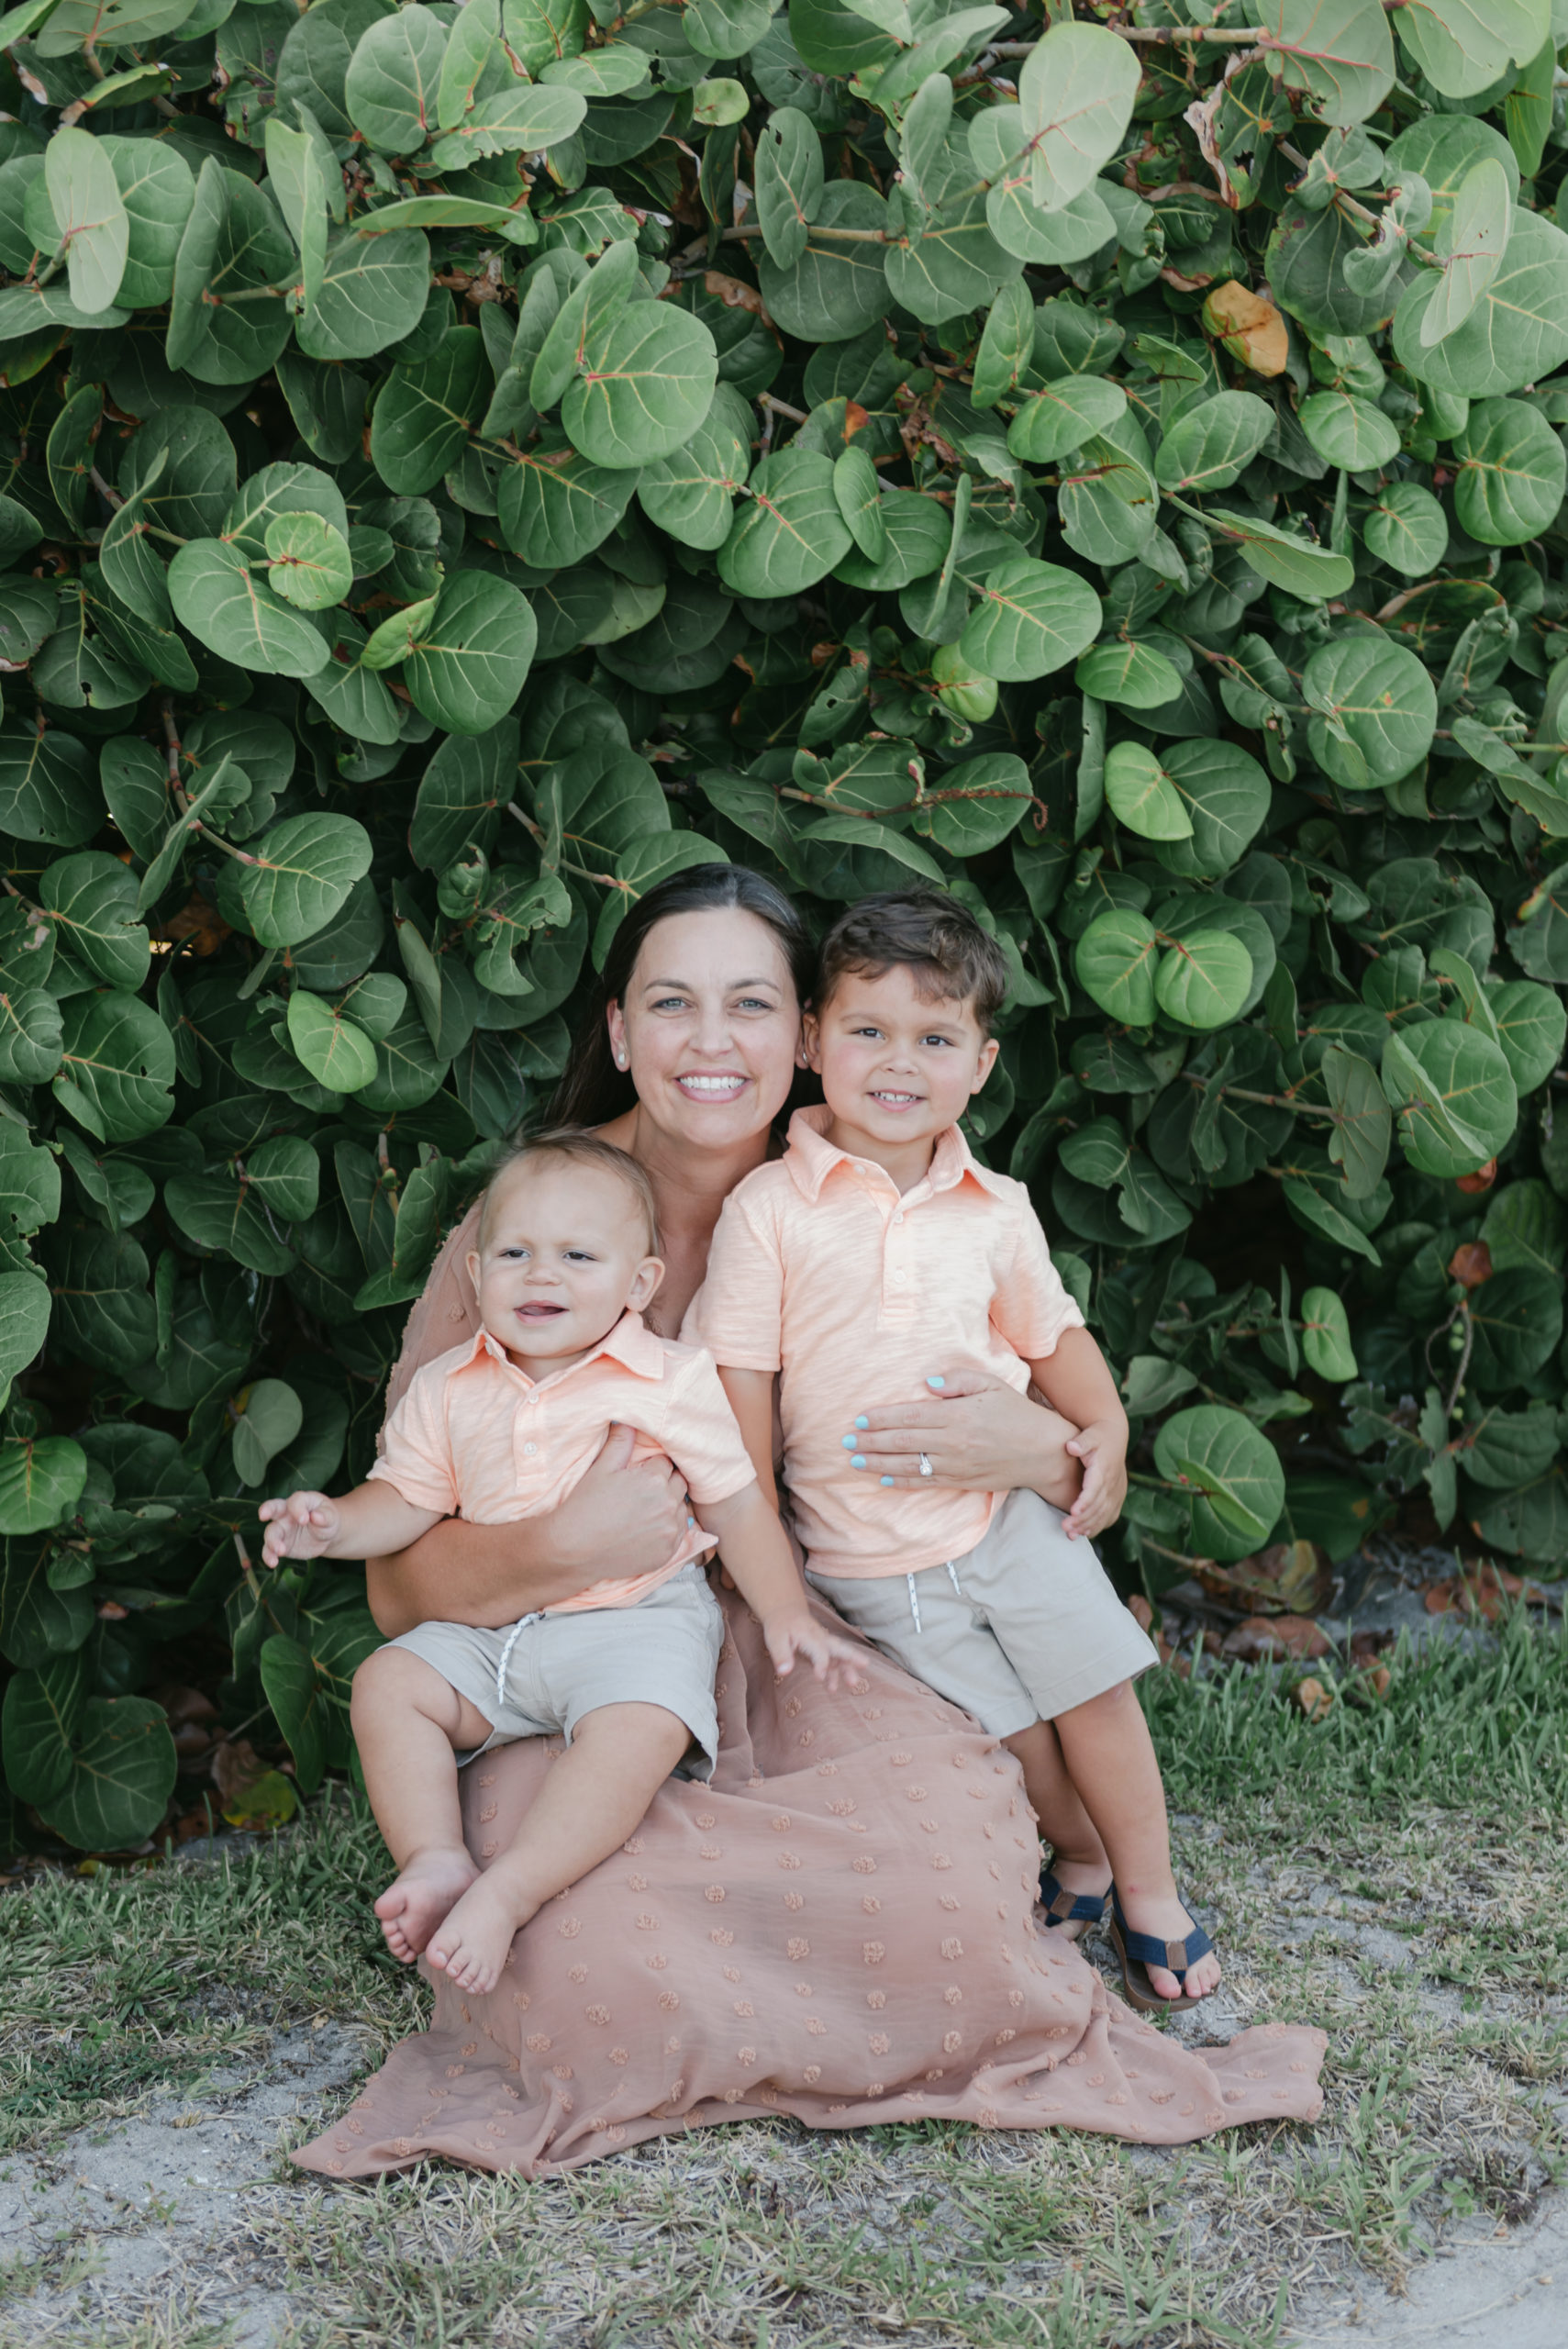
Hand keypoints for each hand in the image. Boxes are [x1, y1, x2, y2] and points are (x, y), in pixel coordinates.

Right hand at [259, 1491, 339, 1566]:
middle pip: (273, 1507)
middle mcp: (286, 1513)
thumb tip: (316, 1516)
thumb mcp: (331, 1516)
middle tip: (263, 1515)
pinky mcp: (279, 1544)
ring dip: (272, 1541)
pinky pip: (270, 1550)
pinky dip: (269, 1556)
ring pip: (271, 1532)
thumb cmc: (327, 1519)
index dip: (298, 1509)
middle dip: (267, 1509)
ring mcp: (281, 1529)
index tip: (305, 1520)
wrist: (325, 1535)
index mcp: (300, 1501)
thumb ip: (325, 1516)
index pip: (296, 1501)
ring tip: (280, 1550)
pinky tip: (272, 1563)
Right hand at [552, 1423, 691, 1582]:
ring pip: (681, 1508)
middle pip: (678, 1483)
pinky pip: (679, 1533)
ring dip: (669, 1505)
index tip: (639, 1475)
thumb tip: (628, 1422)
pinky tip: (648, 1528)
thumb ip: (620, 1443)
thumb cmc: (585, 1507)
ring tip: (645, 1510)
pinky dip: (669, 1528)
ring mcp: (669, 1531)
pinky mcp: (667, 1552)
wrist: (574, 1550)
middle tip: (642, 1491)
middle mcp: (667, 1504)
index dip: (652, 1466)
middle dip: (665, 1483)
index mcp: (654, 1479)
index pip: (666, 1462)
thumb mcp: (601, 1469)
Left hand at [762, 1608, 866, 1691]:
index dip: (822, 1665)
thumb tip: (784, 1672)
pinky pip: (833, 1660)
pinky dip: (836, 1672)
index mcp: (809, 1635)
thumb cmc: (779, 1626)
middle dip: (852, 1656)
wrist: (785, 1613)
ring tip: (853, 1684)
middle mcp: (821, 1638)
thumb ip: (781, 1656)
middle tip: (865, 1664)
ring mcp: (824, 1643)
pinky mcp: (823, 1648)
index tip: (819, 1679)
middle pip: (839, 1646)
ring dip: (847, 1668)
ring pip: (839, 1654)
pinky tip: (832, 1687)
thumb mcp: (774, 1639)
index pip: (821, 1651)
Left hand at [844, 1367, 1079, 1502]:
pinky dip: (902, 1482)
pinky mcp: (961, 1481)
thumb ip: (958, 1380)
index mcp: (957, 1415)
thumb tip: (927, 1383)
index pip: (910, 1417)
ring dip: (878, 1464)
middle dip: (870, 1442)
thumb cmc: (1015, 1412)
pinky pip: (926, 1483)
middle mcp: (953, 1442)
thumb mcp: (991, 1384)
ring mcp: (956, 1465)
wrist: (1043, 1450)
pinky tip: (883, 1479)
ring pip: (909, 1465)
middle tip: (844, 1441)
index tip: (859, 1418)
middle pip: (902, 1443)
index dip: (882, 1418)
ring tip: (854, 1460)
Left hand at [1061, 1419, 1127, 1541]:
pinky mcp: (1117, 1497)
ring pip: (1104, 1514)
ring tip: (1071, 1535)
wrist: (1115, 1437)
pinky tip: (1085, 1533)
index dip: (1085, 1501)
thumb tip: (1071, 1447)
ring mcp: (1116, 1492)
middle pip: (1098, 1506)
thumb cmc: (1097, 1436)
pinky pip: (1109, 1516)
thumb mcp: (1090, 1435)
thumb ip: (1081, 1442)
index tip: (1073, 1512)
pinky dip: (1098, 1525)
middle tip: (1065, 1528)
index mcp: (1104, 1469)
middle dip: (1082, 1519)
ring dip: (1088, 1526)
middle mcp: (1112, 1483)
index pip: (1095, 1489)